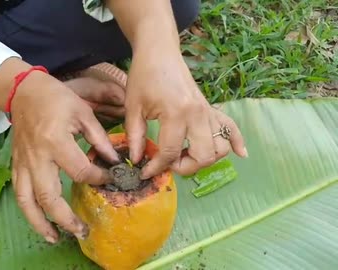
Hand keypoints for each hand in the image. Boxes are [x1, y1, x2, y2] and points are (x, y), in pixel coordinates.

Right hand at [10, 72, 119, 242]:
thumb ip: (99, 139)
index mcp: (56, 141)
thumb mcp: (83, 112)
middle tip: (82, 231)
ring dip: (41, 223)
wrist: (23, 92)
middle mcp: (38, 157)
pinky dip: (28, 211)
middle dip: (66, 218)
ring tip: (55, 238)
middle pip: (50, 196)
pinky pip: (19, 193)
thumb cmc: (56, 98)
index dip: (98, 178)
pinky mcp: (16, 165)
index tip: (110, 179)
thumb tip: (115, 161)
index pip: (80, 172)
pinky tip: (38, 221)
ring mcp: (24, 163)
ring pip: (28, 201)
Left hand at [125, 50, 247, 178]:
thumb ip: (135, 136)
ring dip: (205, 158)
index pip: (170, 152)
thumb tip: (137, 160)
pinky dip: (237, 142)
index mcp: (176, 113)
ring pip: (221, 148)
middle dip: (185, 167)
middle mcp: (198, 115)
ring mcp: (208, 111)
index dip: (156, 167)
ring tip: (185, 155)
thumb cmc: (143, 76)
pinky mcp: (212, 108)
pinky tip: (240, 154)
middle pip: (203, 156)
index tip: (145, 172)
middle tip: (167, 162)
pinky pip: (232, 128)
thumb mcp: (133, 107)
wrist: (160, 52)